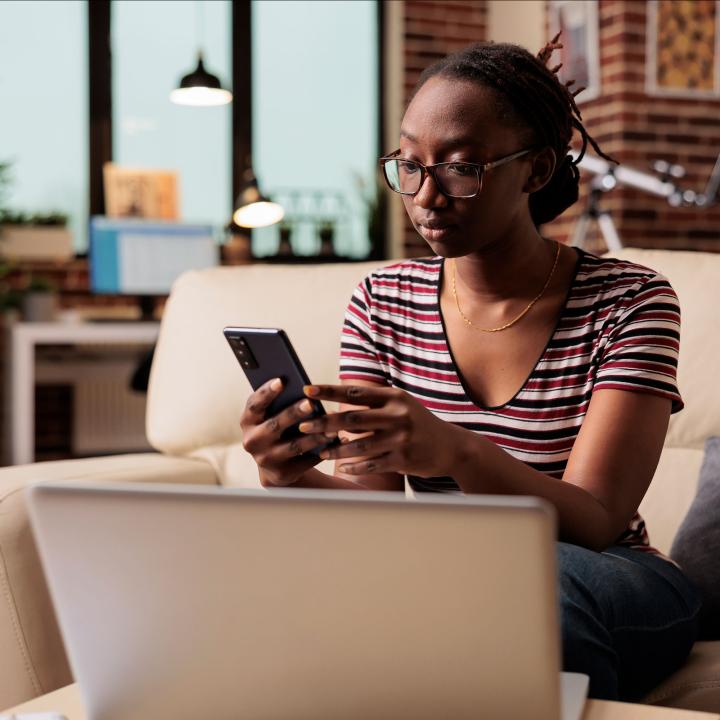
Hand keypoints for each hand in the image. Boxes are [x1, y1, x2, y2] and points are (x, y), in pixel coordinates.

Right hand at [240, 378, 335, 486]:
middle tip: (310, 403)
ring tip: (332, 427)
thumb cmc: (276, 428)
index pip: (254, 405)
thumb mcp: (270, 415)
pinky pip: (306, 461)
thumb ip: (278, 402)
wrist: (276, 464)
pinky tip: (335, 442)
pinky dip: (322, 451)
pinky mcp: (283, 473)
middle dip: (293, 413)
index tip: (281, 380)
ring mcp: (266, 459)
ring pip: (294, 446)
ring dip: (315, 436)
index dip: (266, 393)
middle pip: (275, 425)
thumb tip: (300, 386)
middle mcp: (253, 441)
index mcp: (247, 422)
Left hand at [299, 384, 456, 478]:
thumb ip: (374, 403)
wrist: (451, 446)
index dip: (329, 391)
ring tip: (318, 450)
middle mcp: (397, 415)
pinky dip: (354, 466)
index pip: (355, 392)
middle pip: (352, 419)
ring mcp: (400, 438)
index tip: (307, 390)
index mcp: (394, 397)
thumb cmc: (418, 423)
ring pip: (358, 445)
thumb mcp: (401, 405)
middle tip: (303, 426)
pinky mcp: (403, 459)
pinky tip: (342, 467)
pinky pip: (371, 463)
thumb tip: (337, 405)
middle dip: (324, 423)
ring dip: (335, 448)